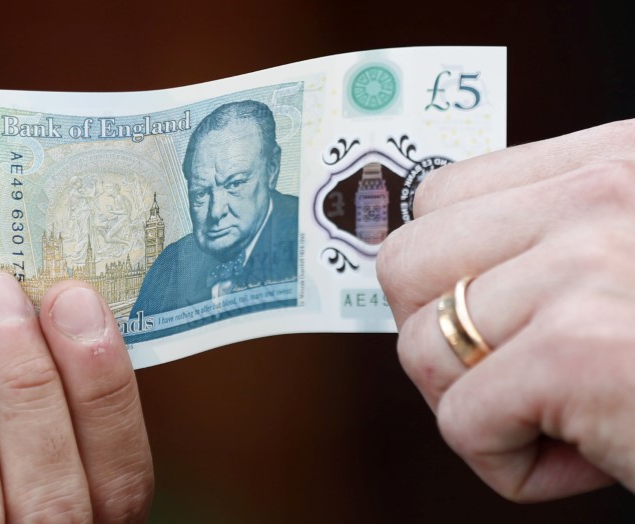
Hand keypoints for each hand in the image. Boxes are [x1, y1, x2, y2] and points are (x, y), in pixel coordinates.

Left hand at [377, 119, 634, 500]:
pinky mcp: (580, 352)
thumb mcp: (626, 262)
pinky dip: (506, 463)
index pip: (440, 196)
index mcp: (611, 162)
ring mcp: (590, 267)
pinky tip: (584, 457)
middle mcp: (602, 196)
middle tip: (511, 373)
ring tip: (561, 414)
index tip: (485, 318)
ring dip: (479, 405)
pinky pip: (461, 421)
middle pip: (406, 263)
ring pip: (422, 347)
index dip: (442, 274)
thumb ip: (546, 244)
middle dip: (439, 336)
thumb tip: (439, 275)